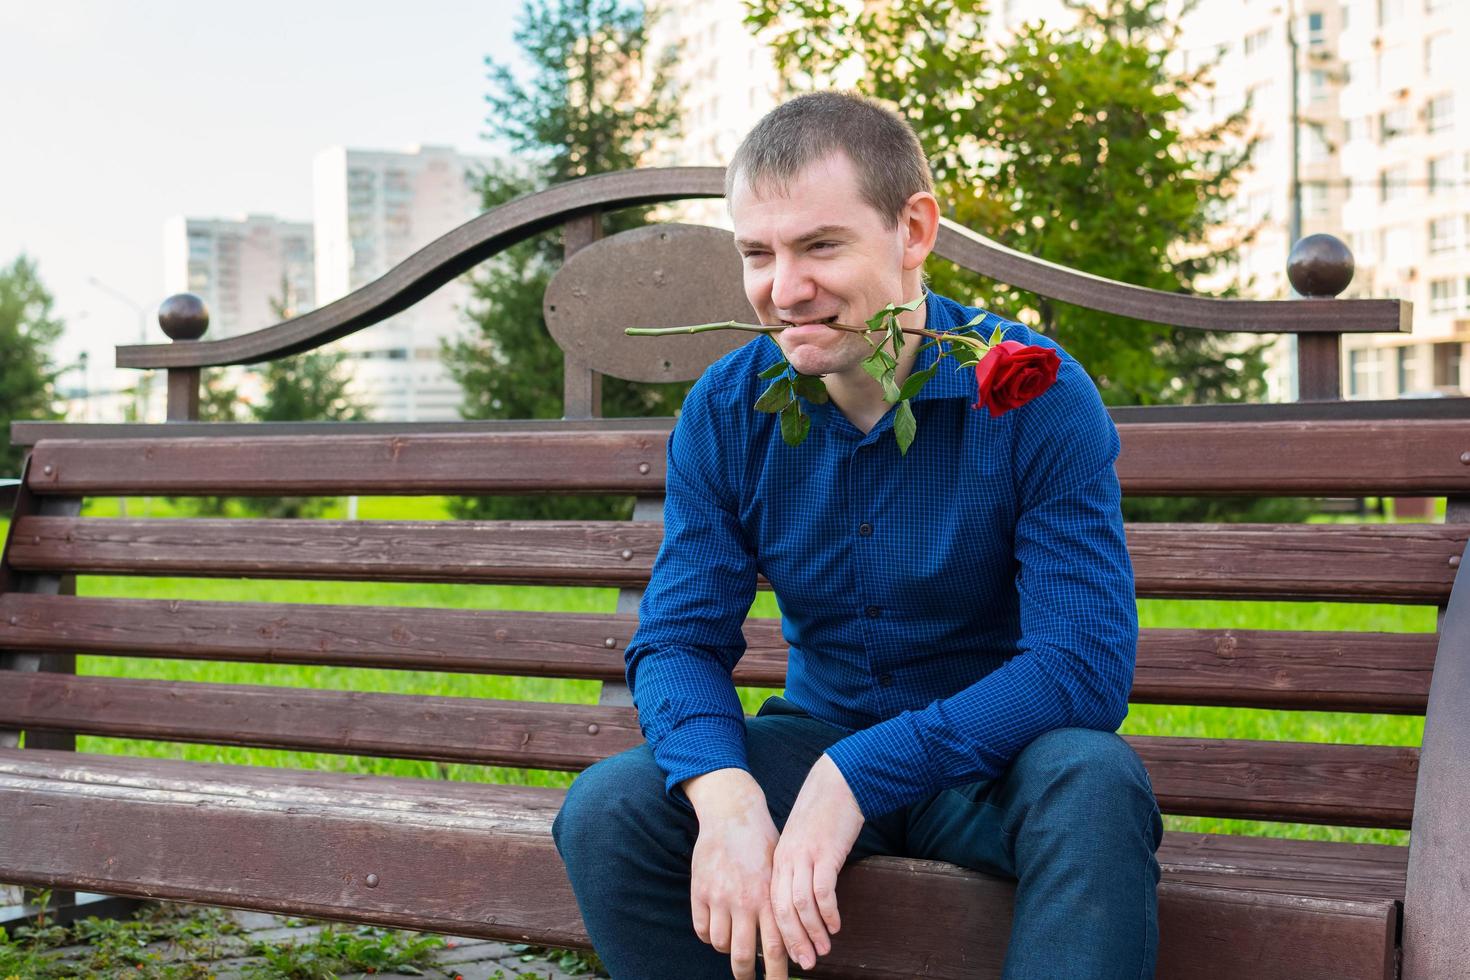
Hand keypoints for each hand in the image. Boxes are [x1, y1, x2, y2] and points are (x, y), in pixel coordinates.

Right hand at [684, 769, 789, 979]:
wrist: (732, 813)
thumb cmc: (761, 842)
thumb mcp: (780, 871)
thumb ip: (781, 903)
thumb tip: (790, 938)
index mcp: (770, 897)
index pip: (776, 948)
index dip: (777, 974)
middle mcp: (745, 901)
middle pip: (744, 956)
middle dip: (747, 976)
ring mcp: (720, 897)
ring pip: (722, 945)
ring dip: (728, 951)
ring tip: (734, 946)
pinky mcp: (700, 892)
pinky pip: (702, 929)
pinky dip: (710, 936)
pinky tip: (717, 930)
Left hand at [770, 754, 864, 971]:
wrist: (836, 783)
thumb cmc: (821, 816)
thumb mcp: (801, 843)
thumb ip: (796, 868)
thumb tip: (801, 901)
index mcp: (778, 861)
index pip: (770, 904)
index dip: (778, 932)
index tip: (787, 954)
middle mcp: (786, 861)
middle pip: (781, 910)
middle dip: (792, 941)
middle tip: (805, 963)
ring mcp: (805, 856)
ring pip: (800, 904)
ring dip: (812, 932)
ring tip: (823, 950)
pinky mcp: (825, 852)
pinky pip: (823, 889)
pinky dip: (828, 912)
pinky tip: (836, 925)